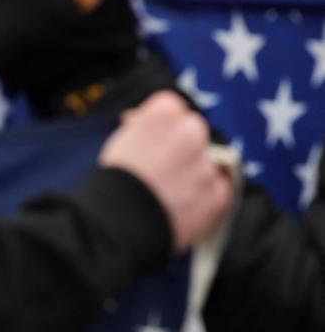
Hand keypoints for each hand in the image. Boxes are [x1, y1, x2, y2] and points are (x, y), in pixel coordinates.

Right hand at [98, 91, 232, 253]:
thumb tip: (141, 123)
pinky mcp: (217, 194)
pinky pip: (218, 190)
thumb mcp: (120, 140)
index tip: (146, 140)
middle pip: (193, 131)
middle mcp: (191, 132)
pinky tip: (181, 205)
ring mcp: (207, 163)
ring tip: (164, 194)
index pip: (171, 108)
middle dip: (180, 147)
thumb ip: (141, 127)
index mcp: (164, 113)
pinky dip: (204, 196)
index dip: (156, 126)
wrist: (116, 223)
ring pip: (206, 162)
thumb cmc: (112, 181)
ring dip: (191, 173)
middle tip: (158, 169)